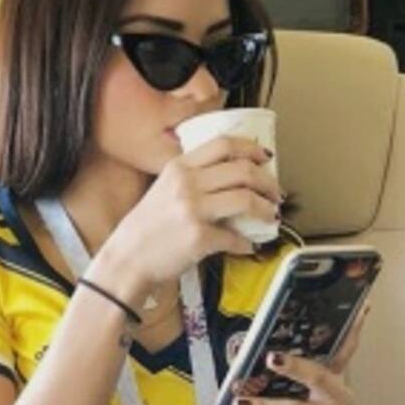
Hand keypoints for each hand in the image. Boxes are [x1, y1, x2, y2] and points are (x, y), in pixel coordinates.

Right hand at [101, 135, 284, 291]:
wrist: (128, 258)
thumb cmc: (147, 228)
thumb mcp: (165, 189)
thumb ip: (194, 179)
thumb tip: (233, 179)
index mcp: (179, 167)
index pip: (223, 145)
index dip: (251, 149)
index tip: (265, 158)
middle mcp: (187, 184)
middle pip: (242, 170)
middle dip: (268, 182)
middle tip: (276, 192)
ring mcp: (193, 210)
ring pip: (246, 199)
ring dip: (266, 209)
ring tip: (271, 216)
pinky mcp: (199, 238)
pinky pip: (236, 238)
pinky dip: (247, 244)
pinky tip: (248, 246)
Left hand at [227, 303, 369, 404]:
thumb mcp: (294, 393)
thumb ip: (279, 374)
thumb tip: (243, 350)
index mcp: (334, 379)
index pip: (344, 349)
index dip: (353, 329)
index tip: (359, 306)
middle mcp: (339, 398)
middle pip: (319, 376)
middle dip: (294, 366)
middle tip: (270, 358)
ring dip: (264, 404)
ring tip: (240, 400)